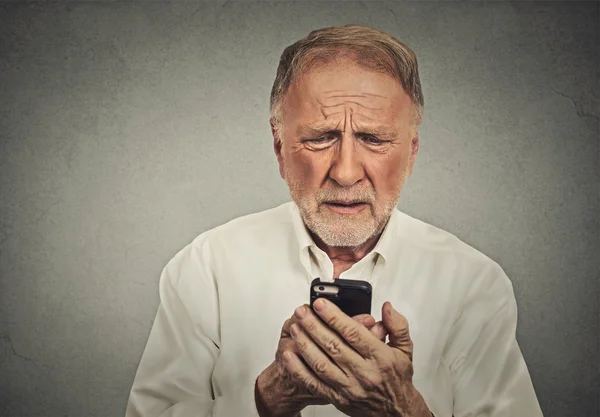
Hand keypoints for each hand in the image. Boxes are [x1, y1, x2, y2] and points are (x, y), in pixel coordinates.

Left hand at [255, 309, 388, 416]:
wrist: (396, 412)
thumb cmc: (397, 378)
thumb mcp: (405, 349)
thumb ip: (397, 326)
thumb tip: (387, 307)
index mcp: (379, 357)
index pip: (353, 333)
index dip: (334, 316)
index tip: (320, 303)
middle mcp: (363, 372)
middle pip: (333, 345)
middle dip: (313, 326)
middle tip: (301, 312)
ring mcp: (349, 387)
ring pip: (321, 363)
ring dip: (304, 344)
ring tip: (295, 328)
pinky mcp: (338, 398)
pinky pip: (315, 384)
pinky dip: (299, 370)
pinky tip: (290, 356)